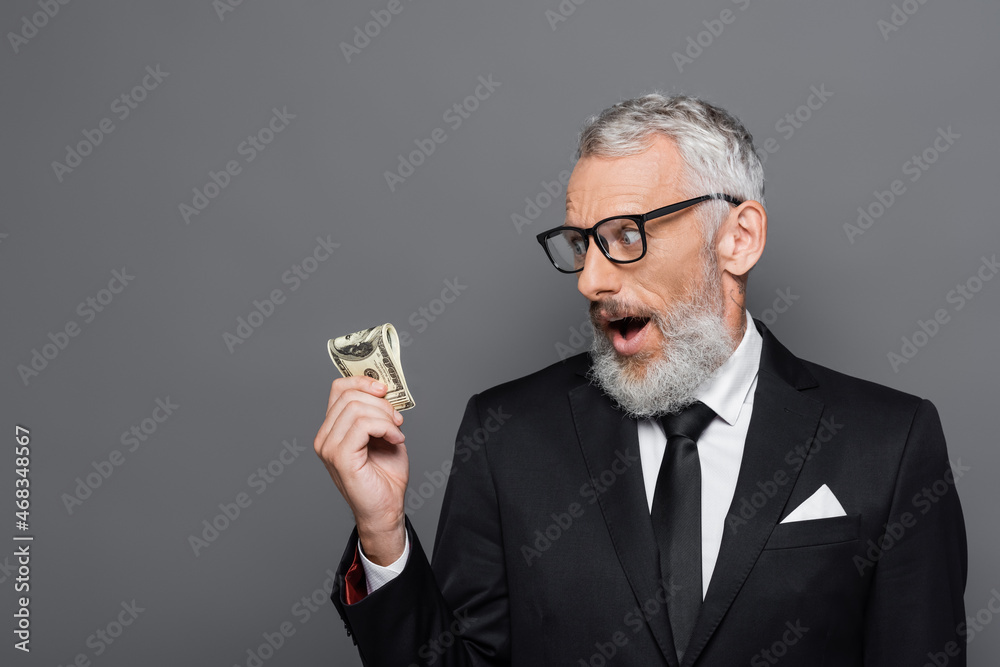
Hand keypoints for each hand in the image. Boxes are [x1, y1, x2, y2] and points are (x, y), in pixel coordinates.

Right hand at [314, 376, 407, 564]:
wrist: (386, 508)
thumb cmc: (384, 475)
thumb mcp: (383, 434)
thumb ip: (377, 412)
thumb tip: (382, 389)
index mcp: (332, 429)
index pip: (339, 389)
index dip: (363, 381)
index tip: (384, 390)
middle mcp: (325, 437)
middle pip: (350, 396)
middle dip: (381, 403)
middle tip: (397, 419)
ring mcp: (329, 447)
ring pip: (357, 408)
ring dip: (385, 417)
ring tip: (397, 432)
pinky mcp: (340, 457)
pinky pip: (363, 425)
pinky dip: (386, 427)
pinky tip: (396, 440)